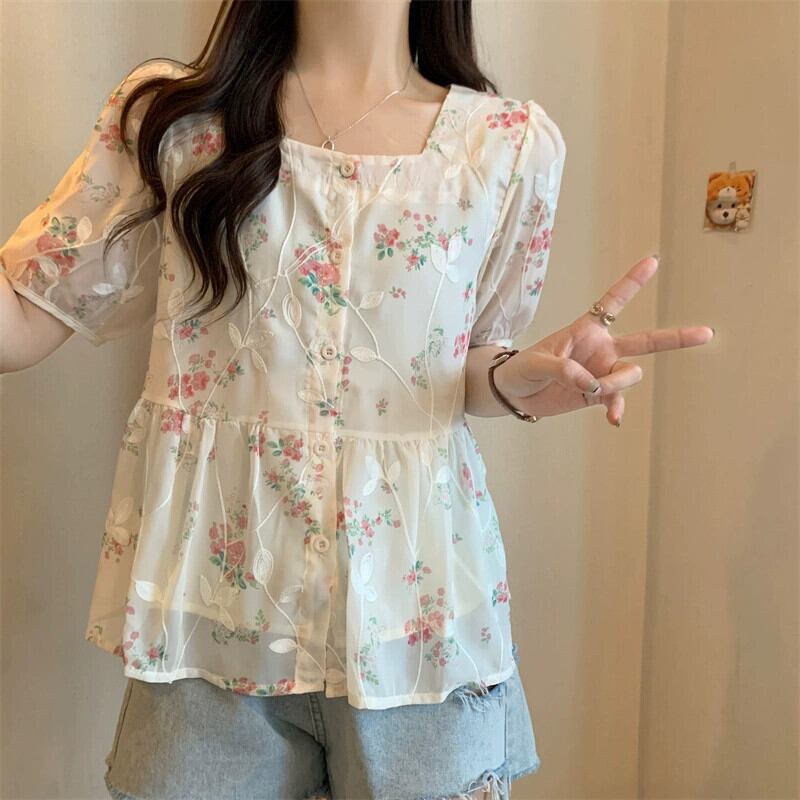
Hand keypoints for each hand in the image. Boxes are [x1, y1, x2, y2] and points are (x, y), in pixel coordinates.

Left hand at [492, 254, 714, 426]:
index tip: (653, 261)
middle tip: (706, 334)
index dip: (632, 282)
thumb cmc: (521, 369)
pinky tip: (613, 419)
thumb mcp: (536, 363)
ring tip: (592, 390)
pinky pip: (617, 401)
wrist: (513, 394)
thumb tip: (593, 383)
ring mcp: (603, 372)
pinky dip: (616, 409)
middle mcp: (601, 349)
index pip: (613, 302)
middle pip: (646, 341)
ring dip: (616, 384)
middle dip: (676, 338)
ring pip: (630, 375)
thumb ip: (564, 370)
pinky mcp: (597, 395)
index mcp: (586, 329)